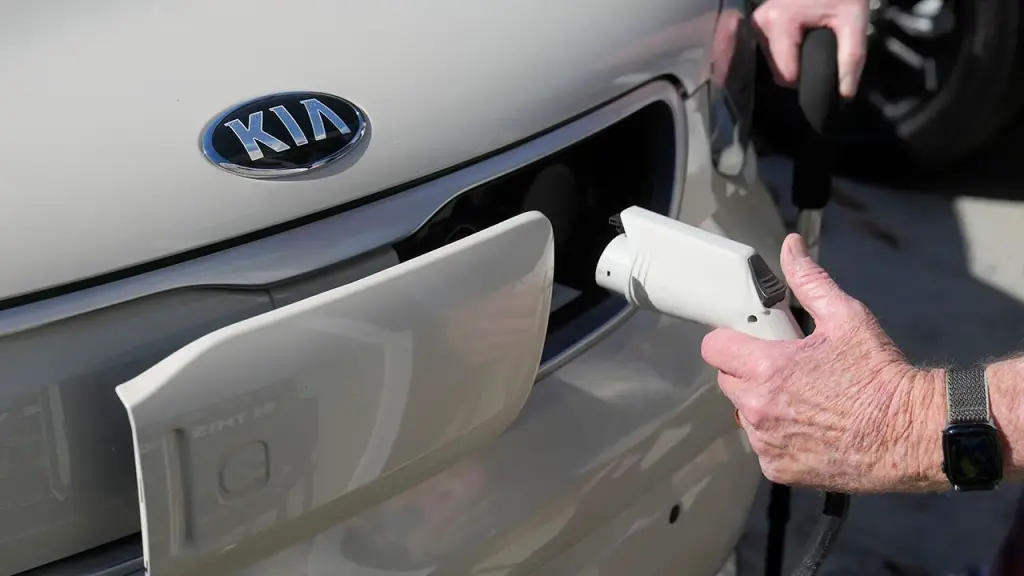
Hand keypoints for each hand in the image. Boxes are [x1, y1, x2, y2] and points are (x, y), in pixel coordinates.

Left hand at [701, 234, 930, 492]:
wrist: (912, 433)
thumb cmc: (880, 374)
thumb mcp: (846, 317)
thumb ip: (809, 281)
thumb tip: (791, 247)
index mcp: (766, 368)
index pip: (713, 348)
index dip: (729, 340)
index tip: (748, 341)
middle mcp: (758, 407)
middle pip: (727, 381)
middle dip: (748, 372)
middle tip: (786, 369)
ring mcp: (766, 442)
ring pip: (744, 415)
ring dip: (763, 406)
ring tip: (804, 400)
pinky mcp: (778, 469)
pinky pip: (763, 447)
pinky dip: (779, 439)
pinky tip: (810, 429)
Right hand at [753, 0, 869, 97]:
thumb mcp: (854, 19)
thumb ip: (851, 57)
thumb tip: (846, 94)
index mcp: (778, 23)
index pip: (786, 74)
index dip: (808, 76)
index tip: (825, 61)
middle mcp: (760, 23)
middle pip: (777, 70)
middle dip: (800, 67)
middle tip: (821, 48)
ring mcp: (755, 23)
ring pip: (773, 62)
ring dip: (792, 59)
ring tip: (811, 40)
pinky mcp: (757, 22)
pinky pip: (770, 51)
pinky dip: (786, 51)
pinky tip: (799, 39)